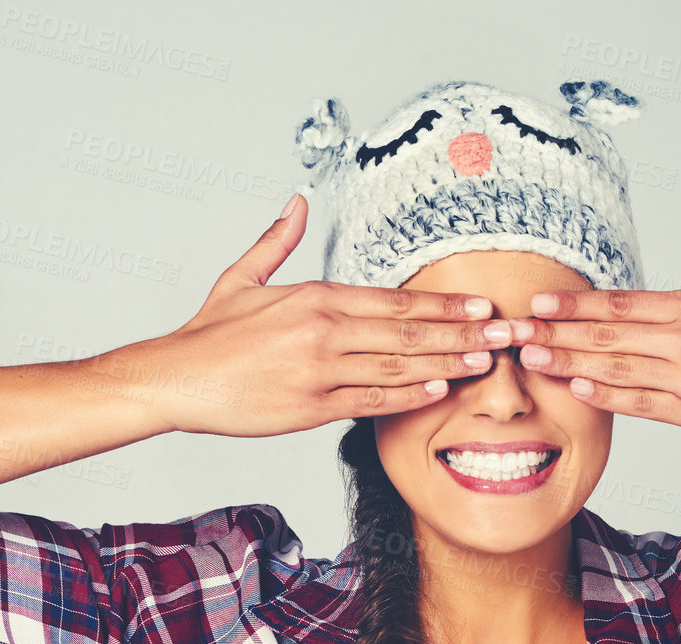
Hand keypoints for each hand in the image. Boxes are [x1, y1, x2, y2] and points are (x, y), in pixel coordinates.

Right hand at [113, 193, 503, 437]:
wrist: (175, 379)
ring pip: (398, 365)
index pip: (394, 298)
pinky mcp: (312, 407)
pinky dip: (409, 396)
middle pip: (408, 330)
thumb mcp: (241, 277)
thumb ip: (277, 240)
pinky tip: (440, 391)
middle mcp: (324, 331)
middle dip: (463, 332)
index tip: (480, 305)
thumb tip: (296, 198)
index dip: (443, 303)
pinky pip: (372, 400)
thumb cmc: (210, 334)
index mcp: (315, 297)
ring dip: (448, 363)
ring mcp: (320, 371)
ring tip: (486, 362)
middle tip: (505, 333)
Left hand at [507, 189, 680, 443]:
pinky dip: (607, 396)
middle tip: (514, 329)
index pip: (622, 301)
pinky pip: (642, 403)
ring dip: (569, 363)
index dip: (575, 302)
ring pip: (616, 367)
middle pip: (607, 332)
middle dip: (556, 331)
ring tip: (530, 359)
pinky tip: (577, 390)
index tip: (539, 300)